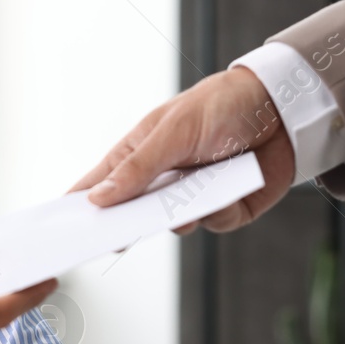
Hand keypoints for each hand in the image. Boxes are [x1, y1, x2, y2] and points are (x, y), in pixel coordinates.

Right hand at [69, 66, 294, 231]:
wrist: (283, 108)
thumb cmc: (220, 105)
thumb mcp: (173, 132)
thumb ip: (137, 168)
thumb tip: (97, 198)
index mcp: (139, 154)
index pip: (99, 184)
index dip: (79, 206)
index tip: (61, 230)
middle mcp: (163, 179)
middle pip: (134, 214)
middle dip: (130, 225)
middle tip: (118, 238)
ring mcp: (193, 195)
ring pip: (176, 225)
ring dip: (185, 213)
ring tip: (198, 190)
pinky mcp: (225, 208)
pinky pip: (214, 224)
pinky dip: (222, 210)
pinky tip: (230, 190)